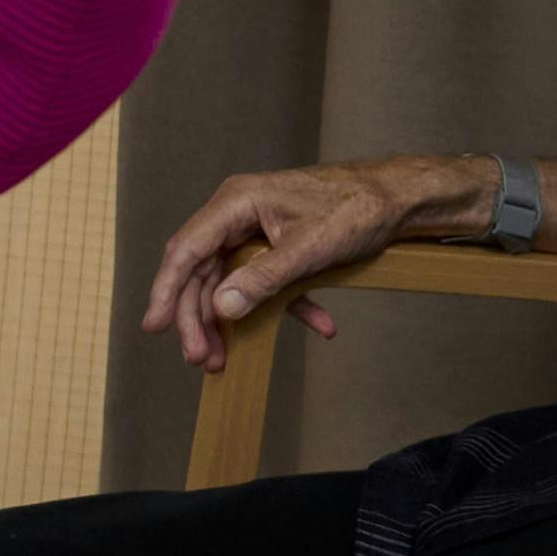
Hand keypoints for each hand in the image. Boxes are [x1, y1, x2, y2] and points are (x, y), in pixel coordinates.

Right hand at [138, 159, 445, 368]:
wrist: (401, 197)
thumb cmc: (357, 209)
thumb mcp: (310, 248)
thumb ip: (264, 278)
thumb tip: (222, 308)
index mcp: (236, 203)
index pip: (187, 250)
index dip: (167, 290)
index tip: (155, 327)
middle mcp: (238, 214)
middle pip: (203, 270)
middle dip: (200, 317)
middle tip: (200, 358)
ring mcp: (258, 230)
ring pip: (230, 279)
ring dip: (233, 319)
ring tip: (227, 358)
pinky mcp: (280, 244)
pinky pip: (268, 279)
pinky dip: (286, 306)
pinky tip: (320, 326)